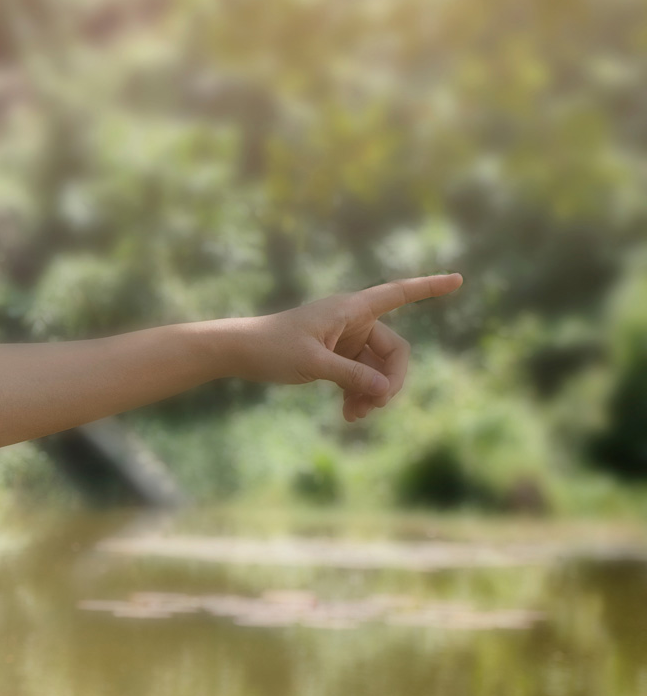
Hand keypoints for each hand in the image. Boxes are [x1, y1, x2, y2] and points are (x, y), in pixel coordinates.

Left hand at [233, 274, 462, 422]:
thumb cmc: (270, 348)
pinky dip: (357, 394)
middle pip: (392, 350)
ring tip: (357, 416)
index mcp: (349, 309)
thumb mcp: (312, 363)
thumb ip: (351, 376)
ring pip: (375, 368)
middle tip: (376, 405)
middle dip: (389, 379)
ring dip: (372, 392)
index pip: (397, 293)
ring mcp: (344, 340)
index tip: (458, 279)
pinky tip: (349, 415)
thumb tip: (384, 389)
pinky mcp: (333, 356)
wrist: (237, 352)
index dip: (429, 287)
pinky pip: (358, 376)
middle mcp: (351, 320)